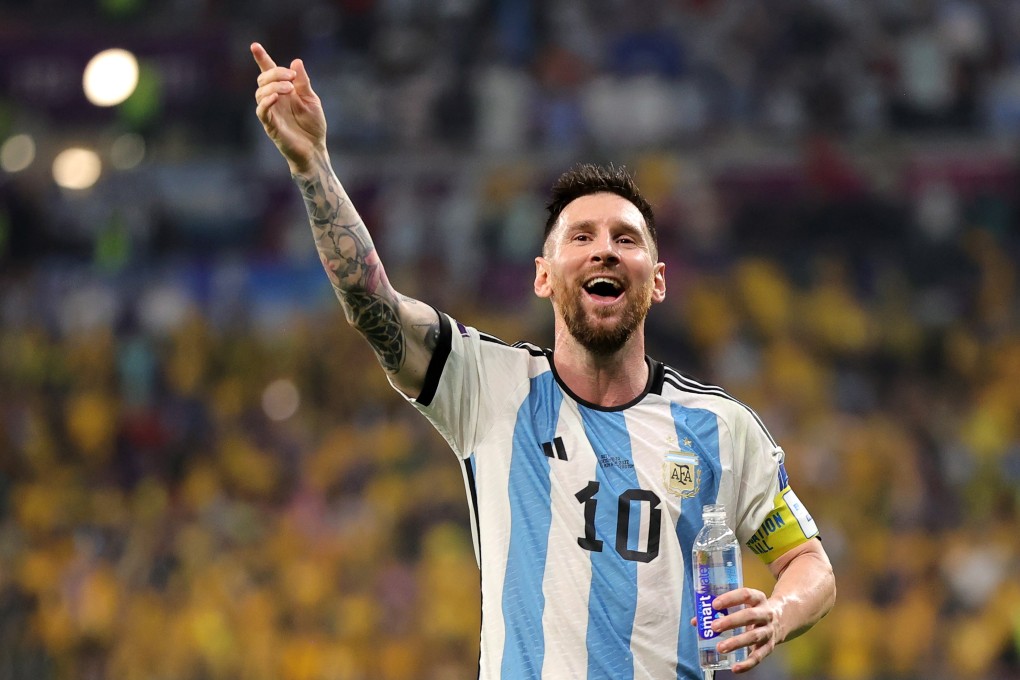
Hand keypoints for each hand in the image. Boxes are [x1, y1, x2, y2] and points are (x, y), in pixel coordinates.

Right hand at [251, 42, 326, 174]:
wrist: (315, 149)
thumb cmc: (313, 125)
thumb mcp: (311, 99)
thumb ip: (303, 82)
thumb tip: (296, 61)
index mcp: (283, 92)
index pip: (268, 72)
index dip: (261, 59)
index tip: (255, 45)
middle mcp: (274, 100)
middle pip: (262, 79)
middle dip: (275, 73)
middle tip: (291, 77)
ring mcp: (270, 112)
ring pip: (260, 93)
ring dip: (274, 86)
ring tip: (289, 88)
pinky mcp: (270, 126)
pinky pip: (262, 111)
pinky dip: (267, 101)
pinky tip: (276, 96)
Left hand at [709, 587, 780, 672]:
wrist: (781, 620)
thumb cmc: (752, 610)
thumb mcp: (742, 604)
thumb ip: (720, 610)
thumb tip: (696, 621)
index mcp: (758, 599)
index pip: (745, 595)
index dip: (730, 599)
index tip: (714, 605)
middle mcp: (766, 614)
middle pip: (749, 616)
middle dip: (731, 622)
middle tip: (714, 627)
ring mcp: (768, 631)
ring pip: (753, 637)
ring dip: (736, 643)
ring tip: (720, 647)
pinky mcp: (769, 647)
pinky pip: (759, 656)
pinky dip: (747, 664)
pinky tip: (735, 668)